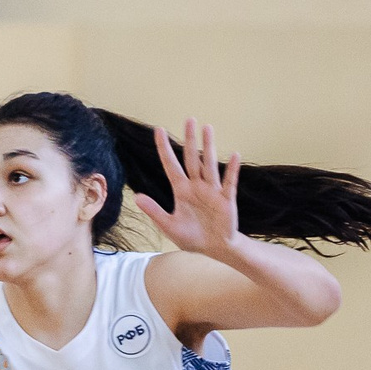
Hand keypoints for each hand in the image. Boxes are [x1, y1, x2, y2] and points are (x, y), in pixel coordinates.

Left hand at [138, 118, 242, 260]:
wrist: (213, 250)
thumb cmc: (191, 237)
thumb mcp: (169, 225)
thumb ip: (154, 211)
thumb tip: (136, 197)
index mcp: (181, 190)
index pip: (171, 165)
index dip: (164, 148)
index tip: (158, 130)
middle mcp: (197, 186)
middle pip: (192, 159)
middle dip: (190, 140)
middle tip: (189, 120)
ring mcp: (212, 191)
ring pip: (209, 165)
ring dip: (208, 147)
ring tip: (207, 128)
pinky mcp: (226, 200)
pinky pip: (229, 183)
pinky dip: (232, 170)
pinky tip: (234, 155)